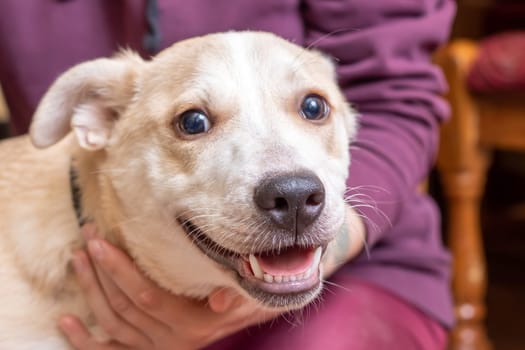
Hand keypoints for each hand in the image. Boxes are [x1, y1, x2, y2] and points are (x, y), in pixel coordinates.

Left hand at [58, 224, 279, 349]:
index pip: (147, 295)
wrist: (244, 319)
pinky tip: (66, 320)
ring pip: (113, 322)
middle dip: (101, 269)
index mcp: (192, 324)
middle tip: (88, 236)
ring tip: (77, 258)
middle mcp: (170, 341)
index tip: (101, 241)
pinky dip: (83, 340)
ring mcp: (155, 349)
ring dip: (91, 290)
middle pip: (124, 305)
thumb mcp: (247, 295)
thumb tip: (220, 300)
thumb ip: (235, 295)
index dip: (120, 270)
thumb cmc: (245, 300)